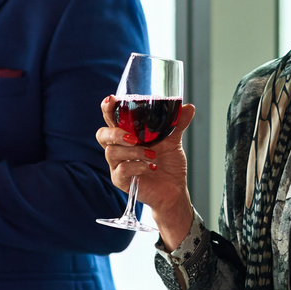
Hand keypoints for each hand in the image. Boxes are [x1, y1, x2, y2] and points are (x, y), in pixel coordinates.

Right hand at [96, 97, 196, 245]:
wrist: (174, 189)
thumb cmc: (168, 164)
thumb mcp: (173, 141)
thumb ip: (177, 124)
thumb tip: (188, 107)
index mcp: (127, 135)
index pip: (111, 119)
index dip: (108, 109)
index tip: (111, 100)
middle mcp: (119, 148)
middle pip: (102, 135)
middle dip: (114, 132)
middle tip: (132, 136)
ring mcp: (117, 165)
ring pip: (112, 152)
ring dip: (134, 151)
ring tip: (152, 155)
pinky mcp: (121, 181)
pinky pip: (122, 170)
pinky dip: (138, 165)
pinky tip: (151, 166)